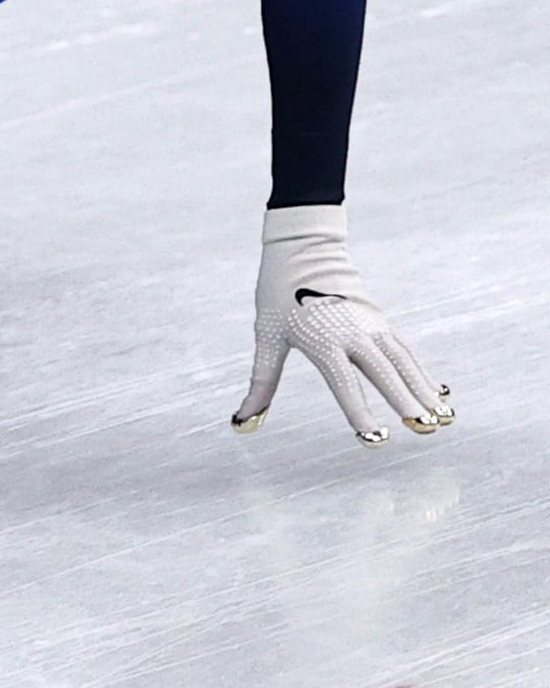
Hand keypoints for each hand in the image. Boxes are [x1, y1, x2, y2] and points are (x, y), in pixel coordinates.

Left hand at [232, 204, 449, 444]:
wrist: (303, 250)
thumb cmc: (278, 296)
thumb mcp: (267, 338)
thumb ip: (261, 384)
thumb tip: (243, 422)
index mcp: (323, 341)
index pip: (344, 384)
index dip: (360, 412)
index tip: (375, 438)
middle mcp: (353, 334)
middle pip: (384, 373)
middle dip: (406, 401)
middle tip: (425, 428)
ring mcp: (371, 325)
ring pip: (403, 362)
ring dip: (424, 389)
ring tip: (445, 417)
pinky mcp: (380, 320)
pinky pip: (405, 350)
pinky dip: (422, 371)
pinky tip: (437, 392)